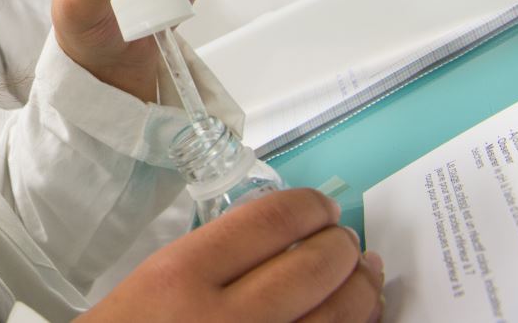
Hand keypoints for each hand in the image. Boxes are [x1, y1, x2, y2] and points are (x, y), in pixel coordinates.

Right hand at [77, 188, 385, 322]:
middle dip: (341, 244)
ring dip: (363, 286)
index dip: (309, 206)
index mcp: (182, 275)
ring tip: (364, 272)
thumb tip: (279, 237)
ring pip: (342, 315)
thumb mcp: (153, 282)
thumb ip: (209, 256)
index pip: (270, 221)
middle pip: (315, 264)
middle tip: (343, 238)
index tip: (319, 207)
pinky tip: (357, 315)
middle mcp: (226, 318)